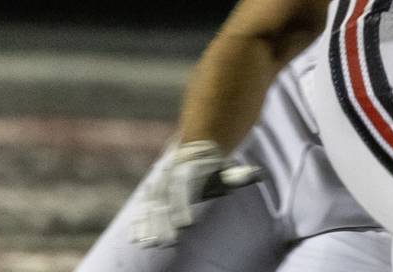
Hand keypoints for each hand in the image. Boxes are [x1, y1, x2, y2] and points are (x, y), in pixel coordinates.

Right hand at [131, 139, 261, 247]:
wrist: (194, 149)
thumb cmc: (214, 166)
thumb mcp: (226, 168)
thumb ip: (237, 174)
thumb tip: (256, 174)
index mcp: (187, 170)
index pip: (183, 190)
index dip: (183, 207)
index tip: (185, 225)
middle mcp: (170, 176)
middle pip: (166, 201)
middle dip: (165, 222)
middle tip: (167, 243)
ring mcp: (159, 183)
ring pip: (151, 205)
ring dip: (148, 225)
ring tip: (148, 244)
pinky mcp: (153, 191)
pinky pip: (143, 206)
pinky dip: (139, 221)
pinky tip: (136, 237)